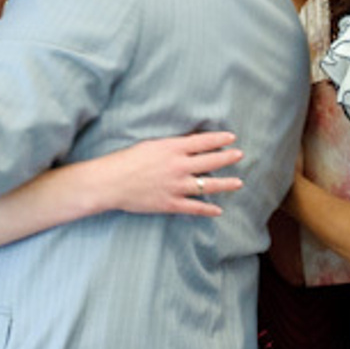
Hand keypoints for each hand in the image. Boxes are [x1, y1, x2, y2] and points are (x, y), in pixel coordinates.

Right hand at [87, 131, 242, 216]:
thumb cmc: (127, 160)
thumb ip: (173, 146)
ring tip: (239, 183)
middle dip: (227, 158)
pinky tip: (218, 210)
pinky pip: (194, 208)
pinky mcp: (170, 204)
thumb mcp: (152, 145)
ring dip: (226, 184)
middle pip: (211, 161)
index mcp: (173, 148)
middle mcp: (179, 166)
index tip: (232, 137)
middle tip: (240, 155)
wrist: (110, 182)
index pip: (203, 141)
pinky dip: (208, 210)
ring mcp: (176, 186)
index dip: (220, 139)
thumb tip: (191, 144)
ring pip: (208, 185)